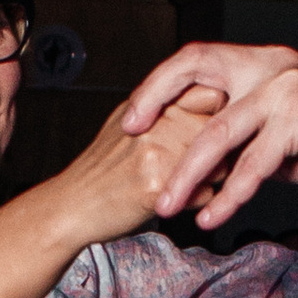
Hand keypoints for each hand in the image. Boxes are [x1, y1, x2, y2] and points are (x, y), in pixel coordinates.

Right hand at [47, 84, 227, 247]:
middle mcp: (160, 122)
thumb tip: (200, 97)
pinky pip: (205, 194)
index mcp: (153, 104)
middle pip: (224, 130)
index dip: (221, 114)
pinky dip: (197, 202)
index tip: (216, 129)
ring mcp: (162, 152)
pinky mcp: (161, 184)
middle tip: (205, 165)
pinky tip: (174, 200)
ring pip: (221, 164)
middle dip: (223, 150)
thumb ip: (160, 110)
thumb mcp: (127, 124)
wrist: (73, 204)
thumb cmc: (101, 169)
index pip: (212, 94)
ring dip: (212, 178)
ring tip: (184, 184)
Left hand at [124, 44, 297, 228]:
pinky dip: (229, 196)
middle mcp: (271, 64)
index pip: (198, 58)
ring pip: (217, 132)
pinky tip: (213, 217)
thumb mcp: (282, 136)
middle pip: (194, 72)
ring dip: (186, 173)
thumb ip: (243, 140)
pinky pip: (252, 165)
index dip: (161, 83)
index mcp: (264, 61)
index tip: (135, 115)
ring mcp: (285, 88)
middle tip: (130, 140)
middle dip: (153, 102)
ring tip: (166, 204)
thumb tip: (203, 166)